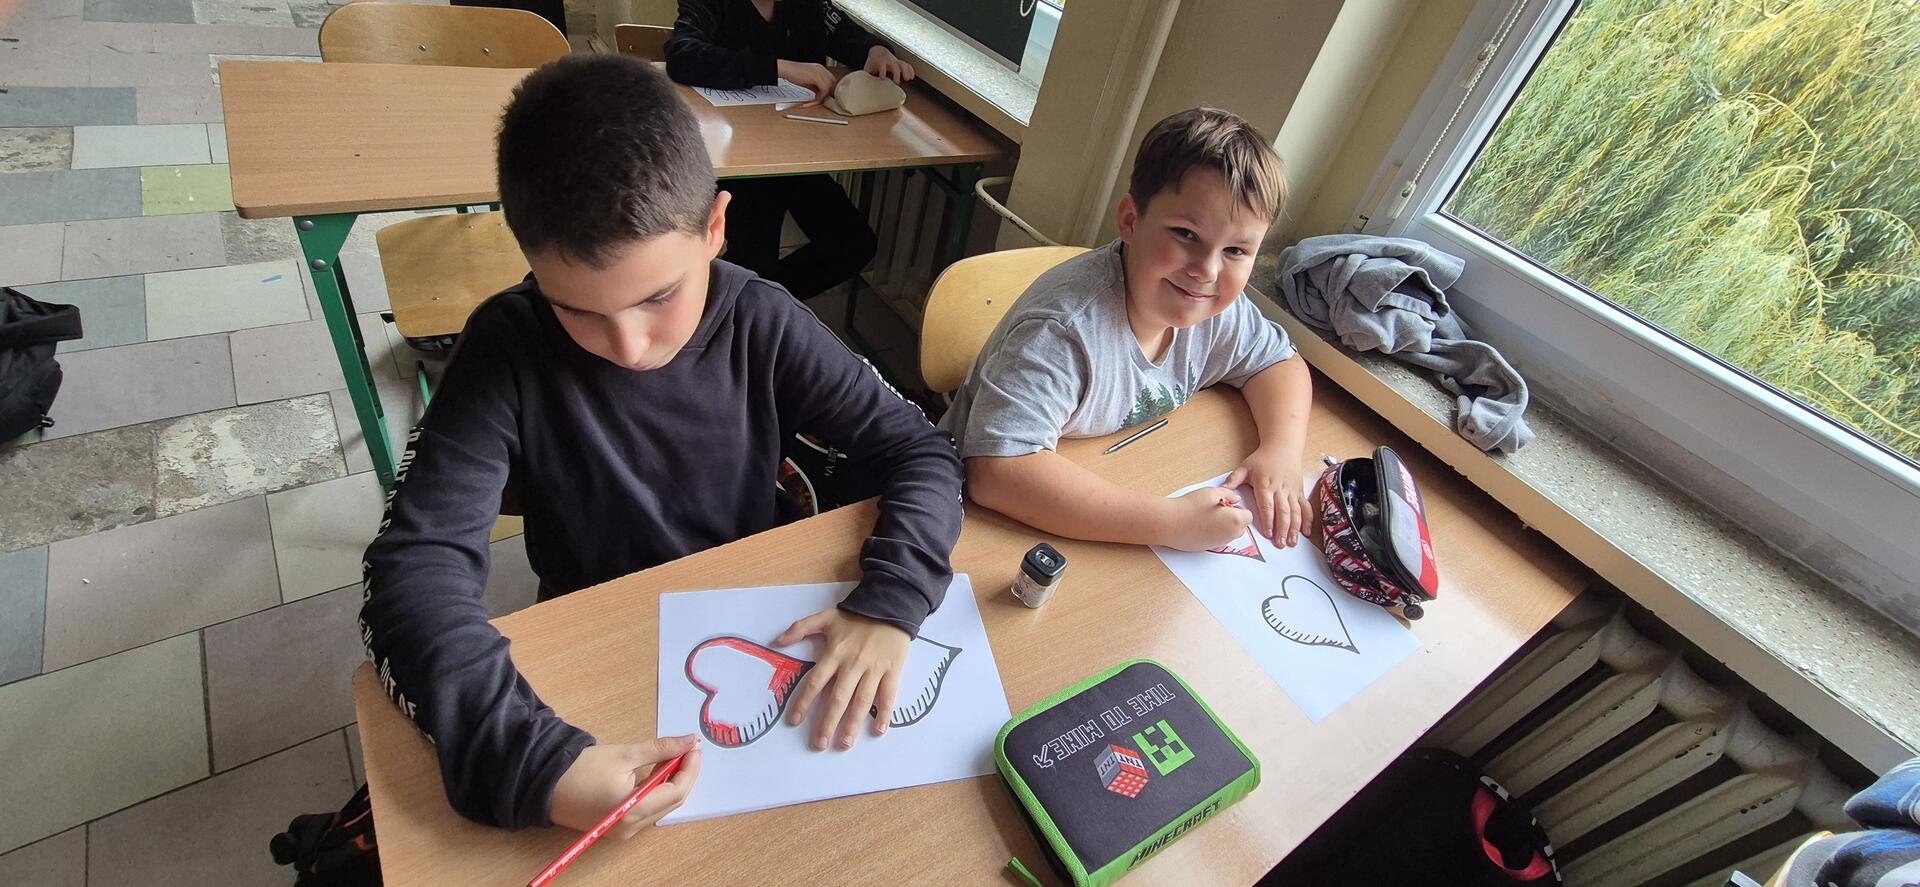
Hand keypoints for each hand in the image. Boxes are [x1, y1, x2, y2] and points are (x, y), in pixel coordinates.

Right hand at [549, 736, 702, 836]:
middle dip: (684, 775)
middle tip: (689, 749)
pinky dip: (657, 790)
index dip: (690, 769)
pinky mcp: (617, 827)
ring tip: (676, 756)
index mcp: (633, 811)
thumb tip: (689, 741)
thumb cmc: (579, 769)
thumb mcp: (624, 754)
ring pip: (661, 806)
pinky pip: (647, 809)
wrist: (542, 784)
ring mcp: (624, 831)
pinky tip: (660, 771)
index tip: (695, 747)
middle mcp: (631, 827)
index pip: (676, 792)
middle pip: (672, 802)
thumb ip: (660, 749)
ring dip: (672, 782)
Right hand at [776, 60, 838, 105]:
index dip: (830, 90)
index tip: (826, 98)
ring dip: (824, 97)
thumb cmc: (794, 74)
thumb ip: (816, 88)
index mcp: (821, 69)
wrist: (786, 69)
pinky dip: (820, 97)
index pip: (832, 81)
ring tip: (817, 100)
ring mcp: (820, 72)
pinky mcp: (817, 77)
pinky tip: (814, 99)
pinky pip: (824, 90)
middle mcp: (822, 69)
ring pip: (830, 88)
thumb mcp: (808, 82)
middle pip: (834, 84)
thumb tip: (821, 95)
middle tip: (824, 101)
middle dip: (830, 94)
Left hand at [778, 608, 910, 749]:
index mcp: (835, 653)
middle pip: (838, 698)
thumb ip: (800, 628)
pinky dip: (884, 713)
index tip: (795, 721)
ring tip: (846, 744)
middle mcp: (853, 664)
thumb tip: (776, 641)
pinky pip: (888, 695)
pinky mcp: (892, 670)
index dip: (804, 701)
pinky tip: (879, 730)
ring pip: (862, 701)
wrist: (891, 606)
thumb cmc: (856, 616)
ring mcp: (874, 669)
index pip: (816, 682)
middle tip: (820, 744)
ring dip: (854, 724)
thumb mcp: (825, 617)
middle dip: (828, 722)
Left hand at [865, 46, 914, 81]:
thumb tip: (862, 88)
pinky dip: (910, 70)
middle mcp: (888, 61)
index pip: (882, 65)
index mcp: (880, 62)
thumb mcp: (867, 68)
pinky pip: (907, 65)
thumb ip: (866, 77)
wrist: (877, 51)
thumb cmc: (872, 63)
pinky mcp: (899, 62)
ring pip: (902, 64)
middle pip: (894, 65)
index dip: (882, 71)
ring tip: (908, 79)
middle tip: (897, 82)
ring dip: (906, 71)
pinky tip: (912, 77)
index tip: (882, 77)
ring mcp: (895, 61)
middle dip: (897, 73)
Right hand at [1158, 487, 1254, 551]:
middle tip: (1217, 510)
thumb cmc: (1191, 506)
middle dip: (1234, 518)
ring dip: (1224, 526)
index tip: (1226, 504)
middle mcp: (1230, 535)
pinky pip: (1217, 540)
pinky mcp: (1208, 548)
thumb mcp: (1212, 492)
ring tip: (1207, 516)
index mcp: (1235, 521)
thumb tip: (1235, 499)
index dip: (1238, 508)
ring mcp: (1219, 543)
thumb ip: (1229, 494)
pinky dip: (1213, 533)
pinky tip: (1200, 524)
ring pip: (1229, 534)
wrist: (1170, 523)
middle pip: (1241, 527)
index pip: (1248, 515)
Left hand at [1225, 446, 1305, 545]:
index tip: (1268, 533)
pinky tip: (1306, 532)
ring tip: (1292, 542)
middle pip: (1283, 511)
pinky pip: (1305, 507)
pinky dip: (1307, 520)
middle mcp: (1280, 489)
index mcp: (1265, 484)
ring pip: (1295, 512)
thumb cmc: (1262, 458)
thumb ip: (1234, 479)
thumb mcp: (1245, 467)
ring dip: (1294, 528)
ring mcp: (1292, 491)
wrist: (1282, 446)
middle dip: (1282, 529)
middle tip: (1280, 544)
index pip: (1267, 505)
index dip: (1268, 520)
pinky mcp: (1299, 491)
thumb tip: (1223, 490)